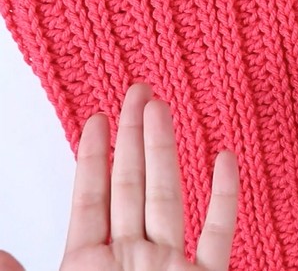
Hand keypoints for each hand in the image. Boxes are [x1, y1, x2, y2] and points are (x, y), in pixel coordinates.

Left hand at [51, 83, 239, 270]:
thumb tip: (2, 248)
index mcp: (89, 265)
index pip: (91, 198)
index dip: (93, 156)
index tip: (99, 119)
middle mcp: (132, 259)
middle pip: (131, 185)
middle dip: (132, 135)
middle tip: (137, 94)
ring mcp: (170, 267)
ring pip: (168, 199)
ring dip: (165, 151)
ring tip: (162, 108)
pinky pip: (217, 233)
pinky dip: (224, 196)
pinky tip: (225, 160)